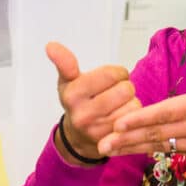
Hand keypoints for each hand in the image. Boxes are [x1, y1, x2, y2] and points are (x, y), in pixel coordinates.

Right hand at [46, 40, 140, 162]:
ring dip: (130, 101)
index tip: (112, 75)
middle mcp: (83, 114)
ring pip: (133, 104)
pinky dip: (132, 115)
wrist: (77, 136)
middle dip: (125, 85)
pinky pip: (134, 120)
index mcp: (72, 95)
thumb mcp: (67, 80)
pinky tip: (121, 115)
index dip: (117, 72)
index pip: (110, 74)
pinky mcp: (111, 140)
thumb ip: (64, 62)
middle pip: (125, 89)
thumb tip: (50, 45)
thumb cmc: (76, 101)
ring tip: (118, 103)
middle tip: (116, 90)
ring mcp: (97, 129)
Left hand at [97, 40, 185, 164]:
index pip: (167, 112)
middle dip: (127, 139)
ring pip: (162, 145)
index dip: (141, 119)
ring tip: (110, 150)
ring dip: (135, 147)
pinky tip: (138, 149)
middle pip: (157, 133)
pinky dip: (155, 149)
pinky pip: (176, 151)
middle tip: (101, 143)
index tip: (119, 122)